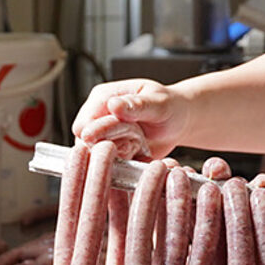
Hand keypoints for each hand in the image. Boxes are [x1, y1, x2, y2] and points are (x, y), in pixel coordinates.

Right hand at [71, 78, 190, 159]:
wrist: (180, 122)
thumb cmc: (170, 106)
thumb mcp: (159, 103)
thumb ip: (138, 105)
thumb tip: (113, 105)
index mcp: (103, 97)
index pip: (85, 121)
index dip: (99, 133)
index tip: (119, 135)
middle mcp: (98, 117)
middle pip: (86, 143)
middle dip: (109, 147)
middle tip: (133, 143)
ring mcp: (103, 137)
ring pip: (96, 157)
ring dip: (118, 157)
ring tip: (138, 146)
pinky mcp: (111, 154)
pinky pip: (109, 167)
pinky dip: (124, 166)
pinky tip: (138, 155)